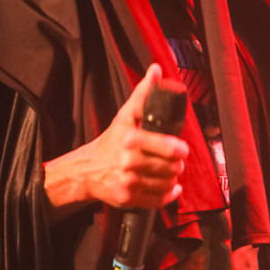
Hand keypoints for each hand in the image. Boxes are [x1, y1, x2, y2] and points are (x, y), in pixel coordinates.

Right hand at [43, 64, 188, 218]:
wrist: (87, 170)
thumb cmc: (111, 142)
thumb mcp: (125, 116)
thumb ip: (143, 94)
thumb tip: (155, 70)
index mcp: (130, 139)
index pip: (166, 146)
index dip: (179, 149)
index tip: (182, 149)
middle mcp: (128, 162)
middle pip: (170, 167)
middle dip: (176, 164)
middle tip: (175, 161)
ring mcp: (128, 182)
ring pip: (167, 184)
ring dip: (172, 179)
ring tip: (169, 172)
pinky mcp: (128, 199)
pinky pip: (158, 200)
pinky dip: (168, 195)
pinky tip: (170, 188)